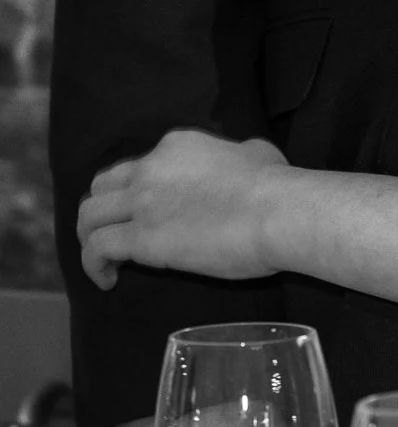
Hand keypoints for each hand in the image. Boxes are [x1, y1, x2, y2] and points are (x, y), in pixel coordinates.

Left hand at [78, 129, 287, 288]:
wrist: (278, 213)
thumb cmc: (277, 186)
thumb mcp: (257, 152)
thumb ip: (238, 154)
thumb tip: (244, 159)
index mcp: (177, 146)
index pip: (138, 166)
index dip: (137, 191)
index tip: (148, 213)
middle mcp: (151, 168)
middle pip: (103, 187)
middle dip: (105, 211)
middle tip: (117, 234)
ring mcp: (143, 202)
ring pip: (89, 217)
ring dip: (90, 238)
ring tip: (105, 261)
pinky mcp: (141, 238)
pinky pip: (96, 249)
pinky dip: (94, 266)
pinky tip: (108, 280)